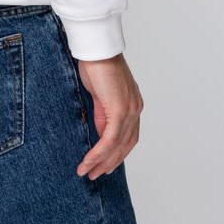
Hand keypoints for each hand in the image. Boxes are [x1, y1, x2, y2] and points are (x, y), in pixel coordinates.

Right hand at [75, 53, 142, 179]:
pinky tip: (88, 161)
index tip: (105, 164)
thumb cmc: (96, 65)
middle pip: (126, 145)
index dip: (117, 153)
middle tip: (95, 174)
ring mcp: (129, 110)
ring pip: (117, 146)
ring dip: (101, 162)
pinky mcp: (119, 110)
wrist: (96, 48)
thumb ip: (103, 114)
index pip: (129, 136)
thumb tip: (100, 132)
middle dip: (110, 163)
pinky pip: (109, 139)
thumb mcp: (100, 95)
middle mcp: (135, 109)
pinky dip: (98, 153)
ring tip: (87, 172)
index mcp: (133, 104)